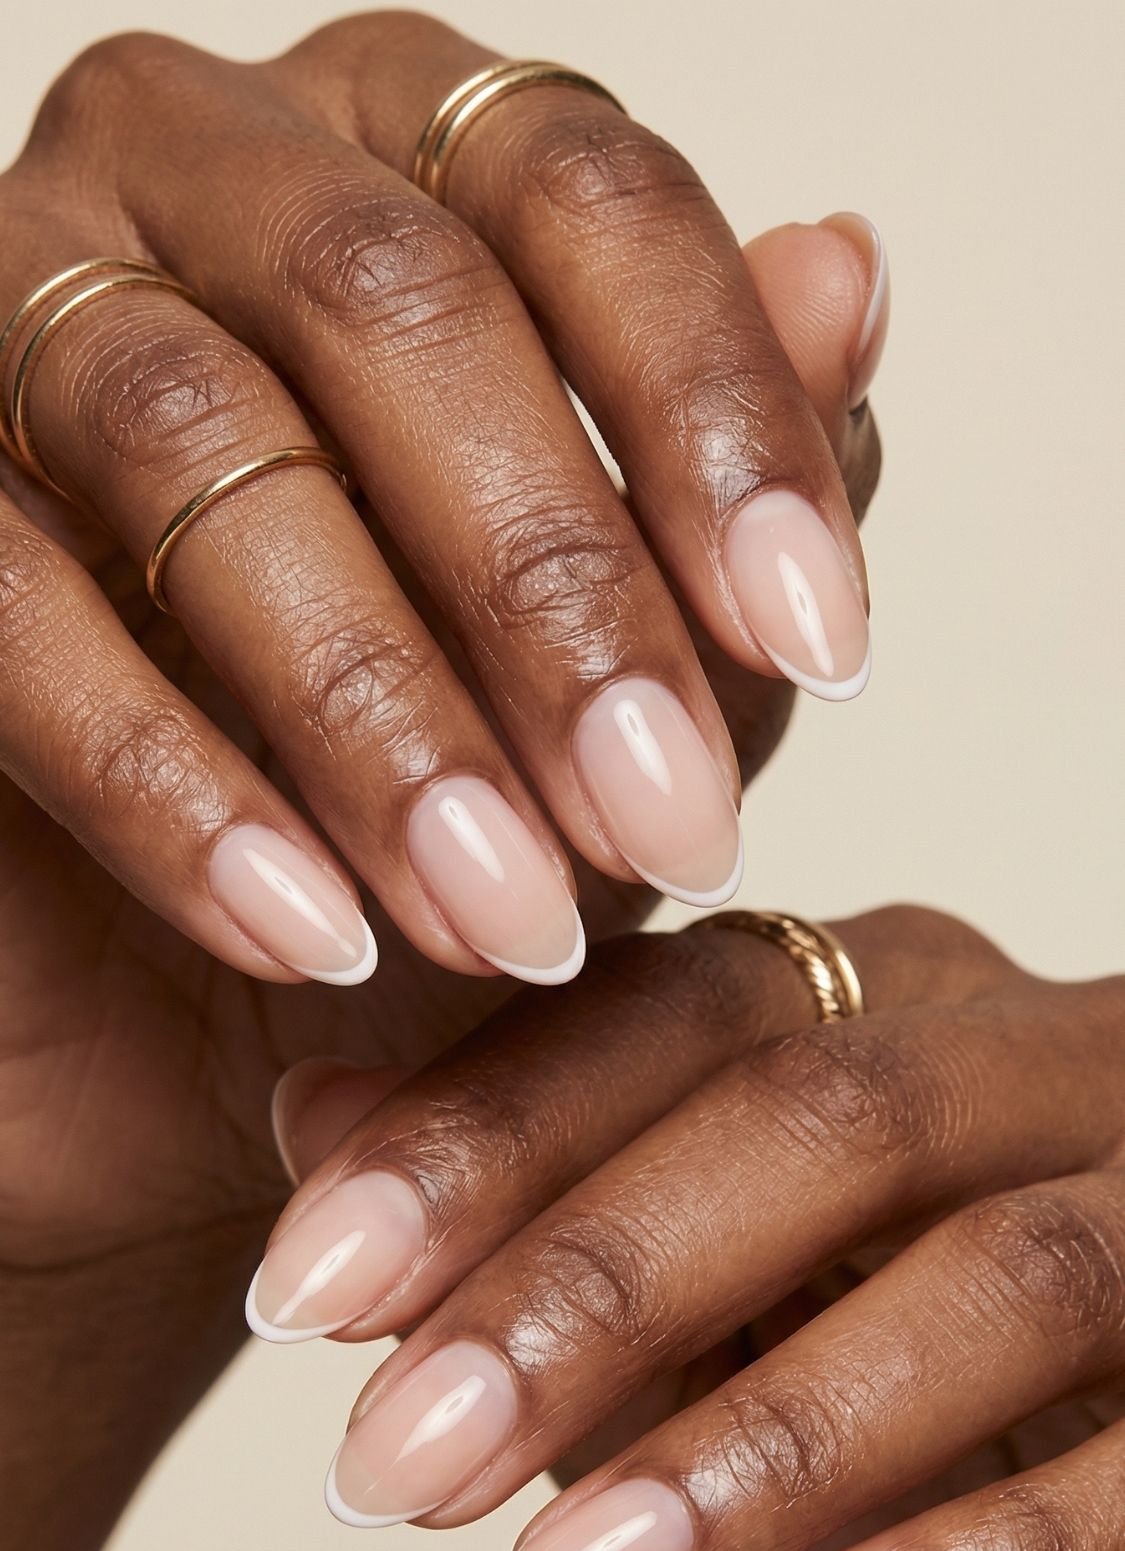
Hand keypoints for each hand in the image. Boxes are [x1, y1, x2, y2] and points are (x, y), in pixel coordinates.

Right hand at [0, 207, 874, 1550]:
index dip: (717, 419)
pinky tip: (309, 934)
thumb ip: (728, 470)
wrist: (203, 981)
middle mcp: (200, 176)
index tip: (824, 650)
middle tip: (667, 829)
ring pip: (197, 440)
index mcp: (406, 163)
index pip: (586, 196)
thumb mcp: (632, 649)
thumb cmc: (439, 781)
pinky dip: (173, 788)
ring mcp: (19, 312)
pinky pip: (18, 611)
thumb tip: (848, 270)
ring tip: (507, 920)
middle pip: (389, 301)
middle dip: (552, 590)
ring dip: (377, 709)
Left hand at [266, 910, 1124, 1550]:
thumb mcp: (697, 1327)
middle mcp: (1051, 1059)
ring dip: (764, 1447)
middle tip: (392, 1467)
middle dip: (591, 1287)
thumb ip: (543, 1221)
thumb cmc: (900, 1445)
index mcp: (893, 1002)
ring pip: (1000, 1277)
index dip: (480, 1138)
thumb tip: (305, 1116)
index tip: (299, 1292)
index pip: (672, 1010)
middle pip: (826, 1116)